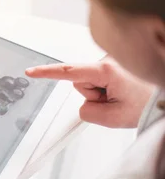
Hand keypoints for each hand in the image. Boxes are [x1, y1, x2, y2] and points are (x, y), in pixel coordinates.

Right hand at [26, 57, 154, 127]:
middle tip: (115, 102)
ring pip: (91, 82)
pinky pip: (102, 78)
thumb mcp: (113, 118)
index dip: (46, 73)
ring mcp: (114, 60)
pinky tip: (125, 90)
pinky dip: (110, 87)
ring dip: (103, 92)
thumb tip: (83, 104)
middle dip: (93, 95)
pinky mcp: (118, 62)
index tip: (31, 73)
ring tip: (123, 96)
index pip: (68, 72)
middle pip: (81, 82)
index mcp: (106, 70)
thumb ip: (87, 112)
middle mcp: (109, 60)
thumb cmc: (148, 104)